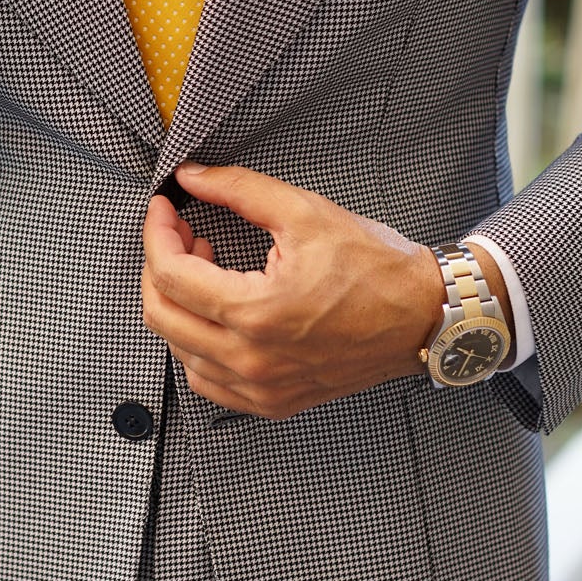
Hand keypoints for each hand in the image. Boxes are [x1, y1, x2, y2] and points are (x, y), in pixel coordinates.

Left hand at [141, 163, 446, 419]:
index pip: (172, 275)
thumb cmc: (377, 269)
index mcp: (256, 313)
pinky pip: (208, 381)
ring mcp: (261, 388)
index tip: (165, 210)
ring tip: (205, 269)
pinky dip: (197, 346)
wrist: (424, 316)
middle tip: (182, 234)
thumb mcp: (304, 213)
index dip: (157, 233)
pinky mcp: (273, 402)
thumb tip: (192, 178)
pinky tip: (216, 314)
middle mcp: (252, 359)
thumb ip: (238, 190)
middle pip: (162, 315)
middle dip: (160, 266)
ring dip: (178, 305)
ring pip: (180, 350)